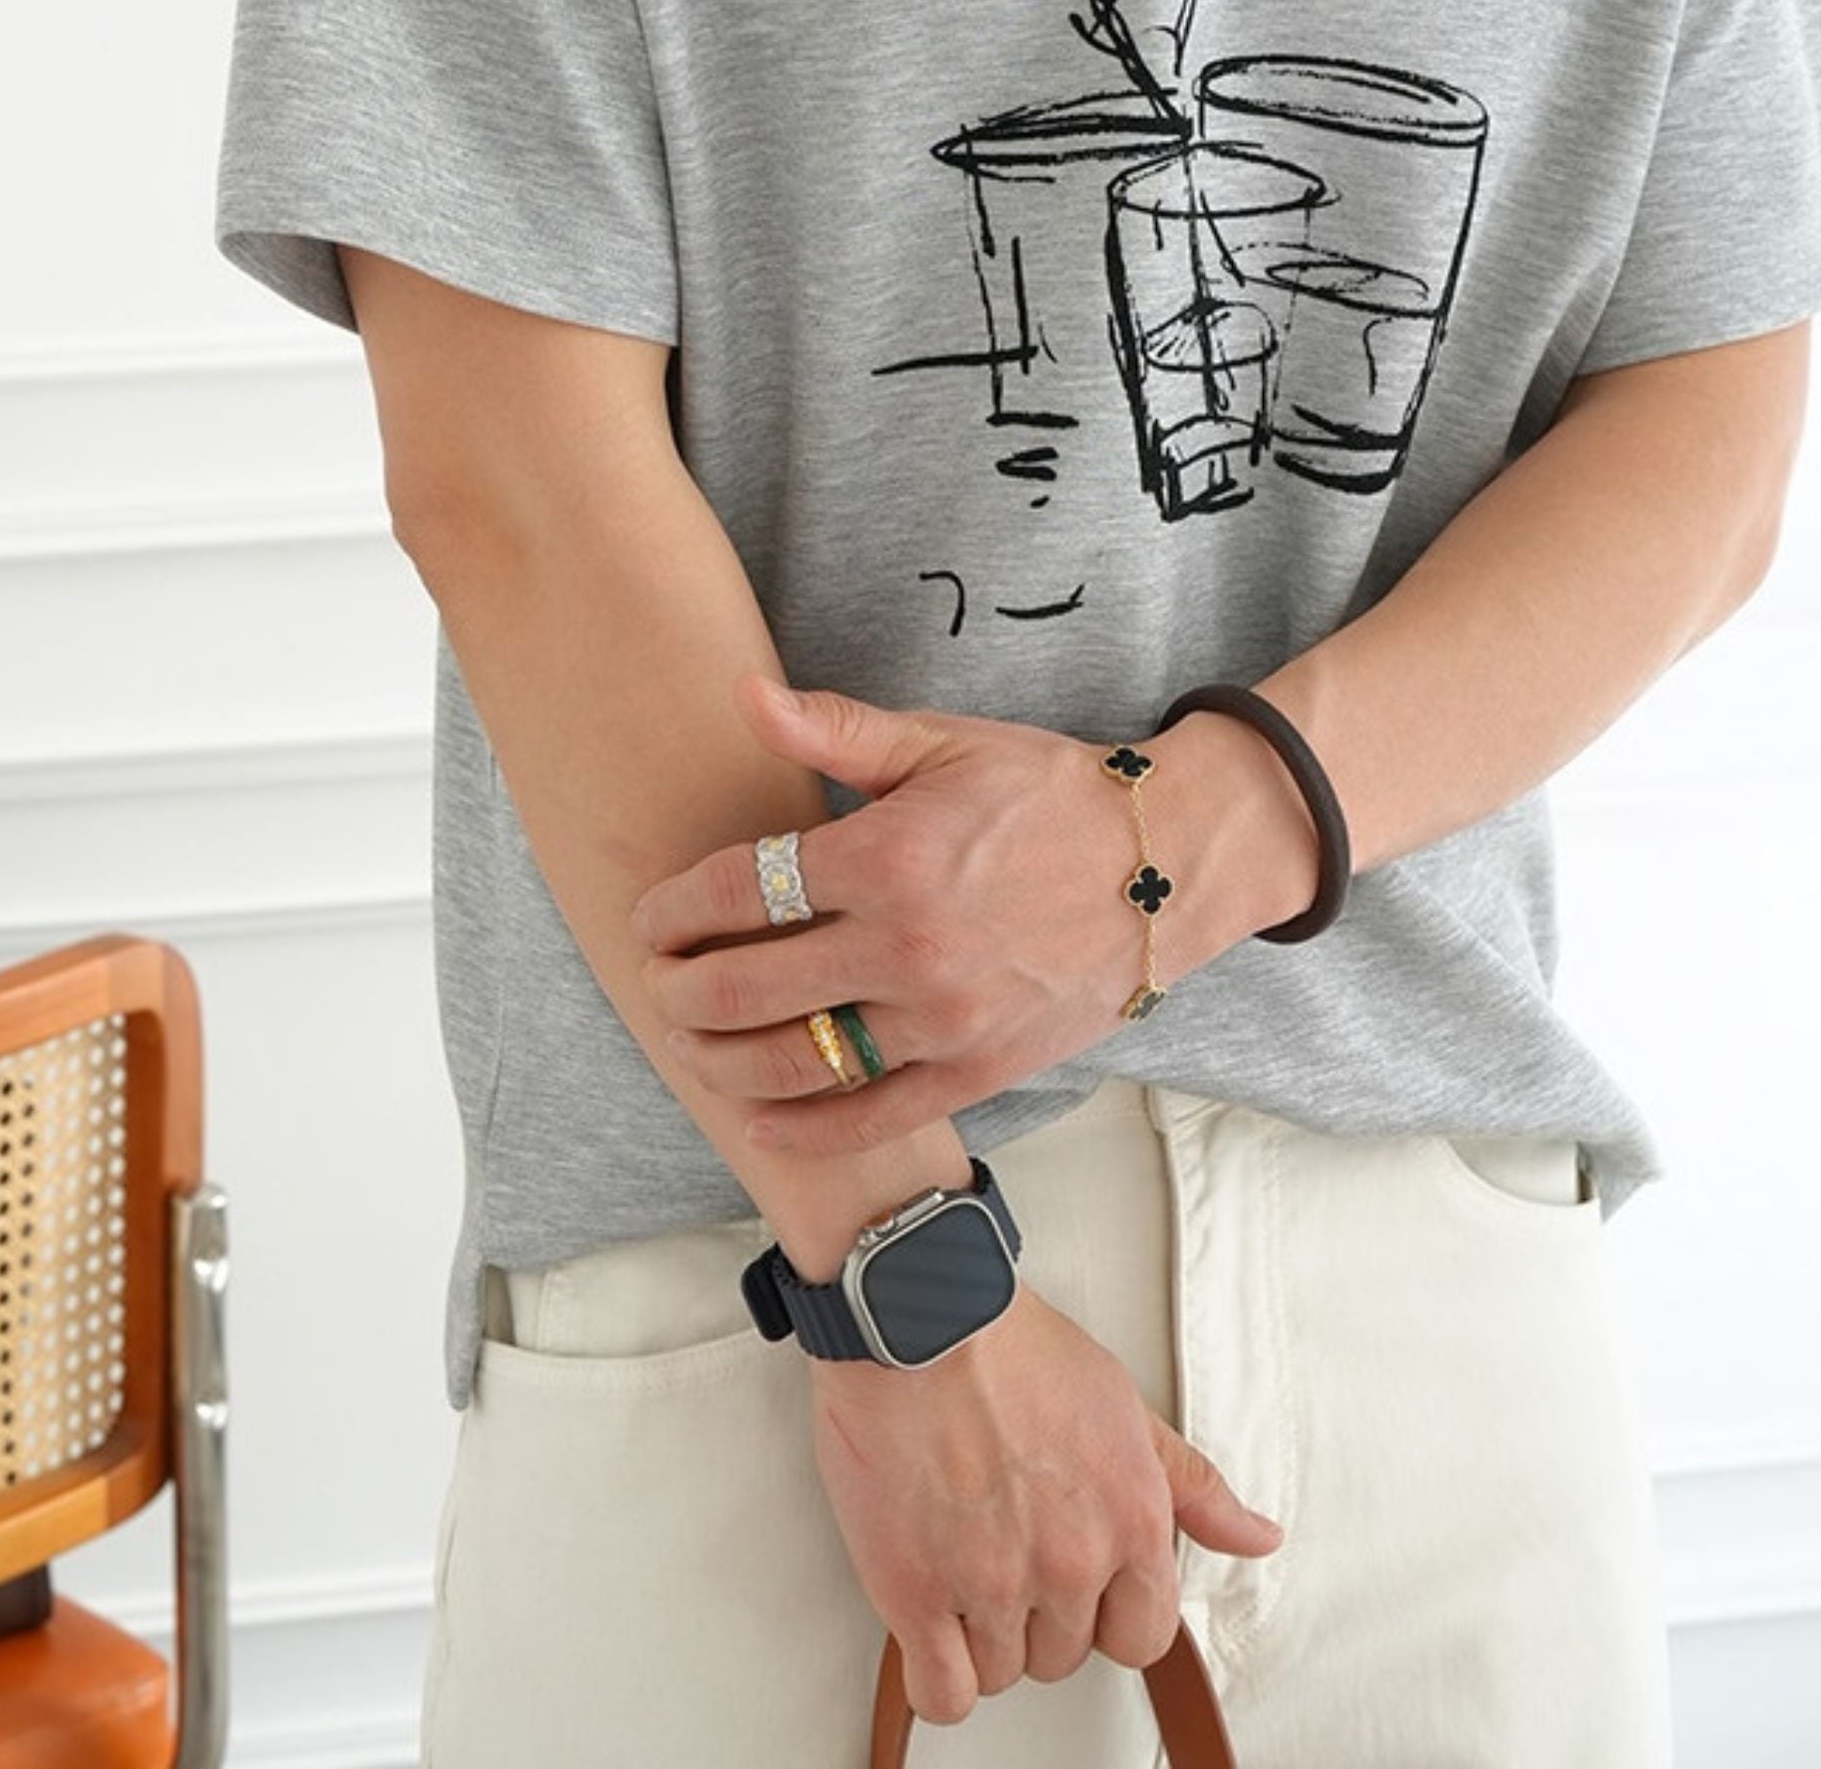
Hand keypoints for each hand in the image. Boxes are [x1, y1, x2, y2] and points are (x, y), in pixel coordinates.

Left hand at [631, 672, 1246, 1158]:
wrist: (1166, 865)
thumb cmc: (1048, 795)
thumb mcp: (942, 744)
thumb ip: (836, 729)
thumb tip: (746, 695)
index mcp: (888, 856)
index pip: (742, 889)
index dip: (676, 908)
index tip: (654, 918)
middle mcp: (907, 946)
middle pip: (746, 987)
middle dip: (679, 989)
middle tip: (658, 982)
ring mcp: (942, 1020)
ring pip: (793, 1062)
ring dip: (720, 1059)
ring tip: (691, 1041)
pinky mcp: (977, 1071)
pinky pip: (868, 1117)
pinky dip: (800, 1126)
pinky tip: (755, 1111)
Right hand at [806, 1279, 1283, 1725]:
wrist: (923, 1320)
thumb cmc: (1016, 1350)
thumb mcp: (1128, 1409)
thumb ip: (1196, 1488)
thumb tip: (1257, 1537)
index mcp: (1131, 1522)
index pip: (1144, 1638)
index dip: (1108, 1613)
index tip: (1078, 1584)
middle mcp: (1071, 1562)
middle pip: (1065, 1655)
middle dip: (1039, 1614)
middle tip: (1008, 1547)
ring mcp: (993, 1583)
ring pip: (1003, 1672)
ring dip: (982, 1634)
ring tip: (961, 1559)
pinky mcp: (916, 1592)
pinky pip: (945, 1694)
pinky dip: (940, 1676)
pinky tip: (933, 1627)